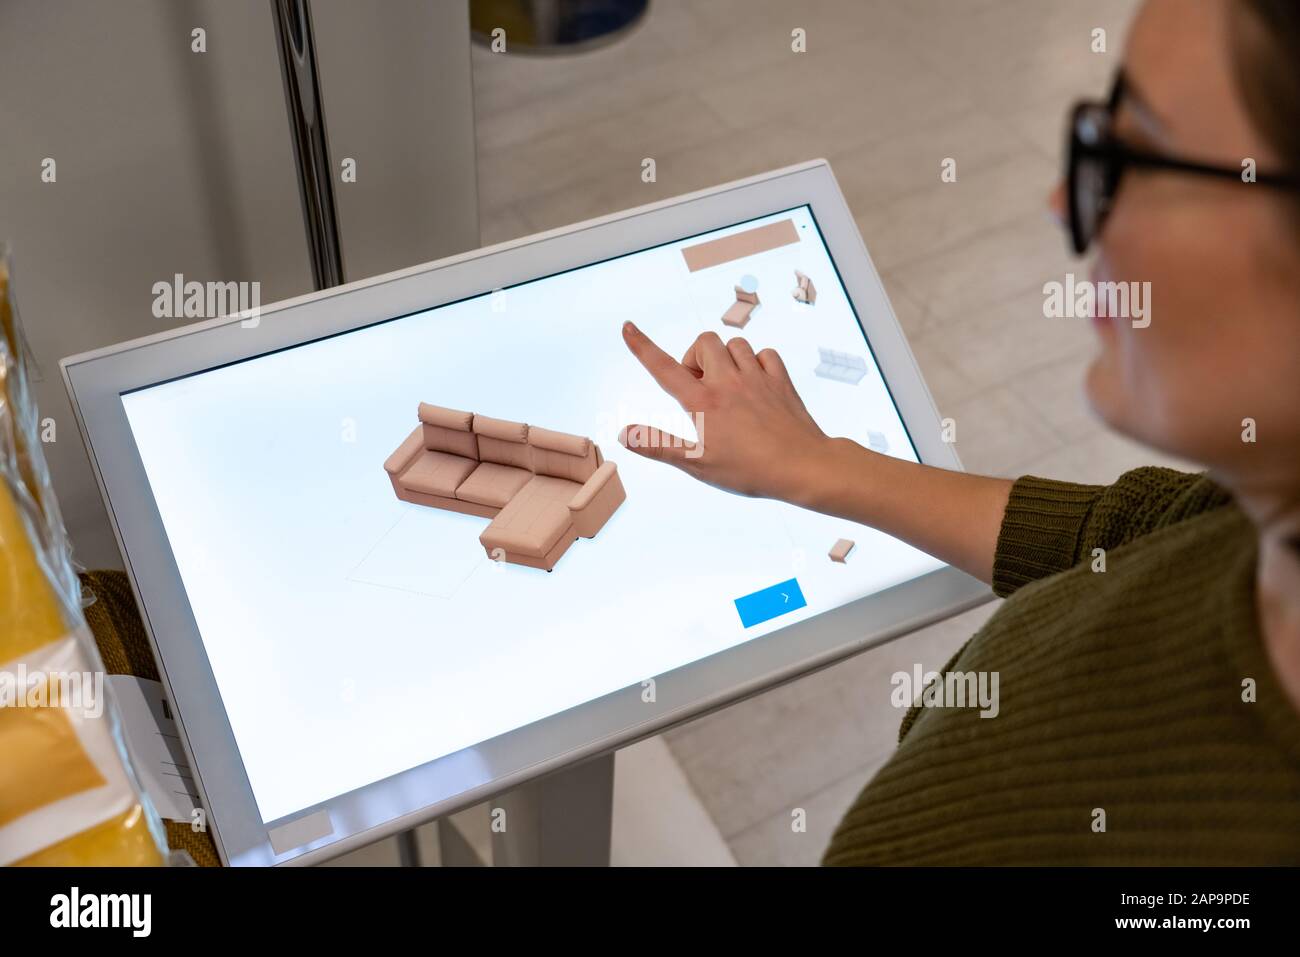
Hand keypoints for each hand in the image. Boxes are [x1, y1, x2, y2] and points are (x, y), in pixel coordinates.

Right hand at [619, 321, 832, 502]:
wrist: (802, 467)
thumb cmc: (749, 470)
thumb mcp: (698, 464)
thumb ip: (659, 446)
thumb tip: (625, 434)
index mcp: (703, 403)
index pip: (664, 369)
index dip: (642, 347)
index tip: (628, 328)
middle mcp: (728, 382)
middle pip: (704, 343)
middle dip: (696, 359)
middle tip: (700, 388)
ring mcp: (757, 378)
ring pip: (735, 344)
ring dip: (726, 358)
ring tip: (728, 387)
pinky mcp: (781, 380)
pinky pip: (765, 354)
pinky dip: (757, 362)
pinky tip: (755, 383)